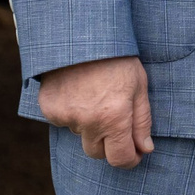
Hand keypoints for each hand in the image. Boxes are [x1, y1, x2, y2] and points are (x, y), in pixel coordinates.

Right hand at [39, 55, 153, 166]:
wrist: (82, 34)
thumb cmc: (117, 57)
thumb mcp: (139, 85)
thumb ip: (142, 121)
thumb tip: (145, 149)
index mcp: (114, 117)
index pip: (120, 158)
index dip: (129, 160)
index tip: (134, 154)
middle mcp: (88, 122)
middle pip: (97, 153)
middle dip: (109, 144)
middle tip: (116, 119)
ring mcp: (66, 117)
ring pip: (80, 135)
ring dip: (89, 124)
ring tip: (96, 94)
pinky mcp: (49, 109)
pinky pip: (64, 121)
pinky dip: (72, 112)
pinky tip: (78, 90)